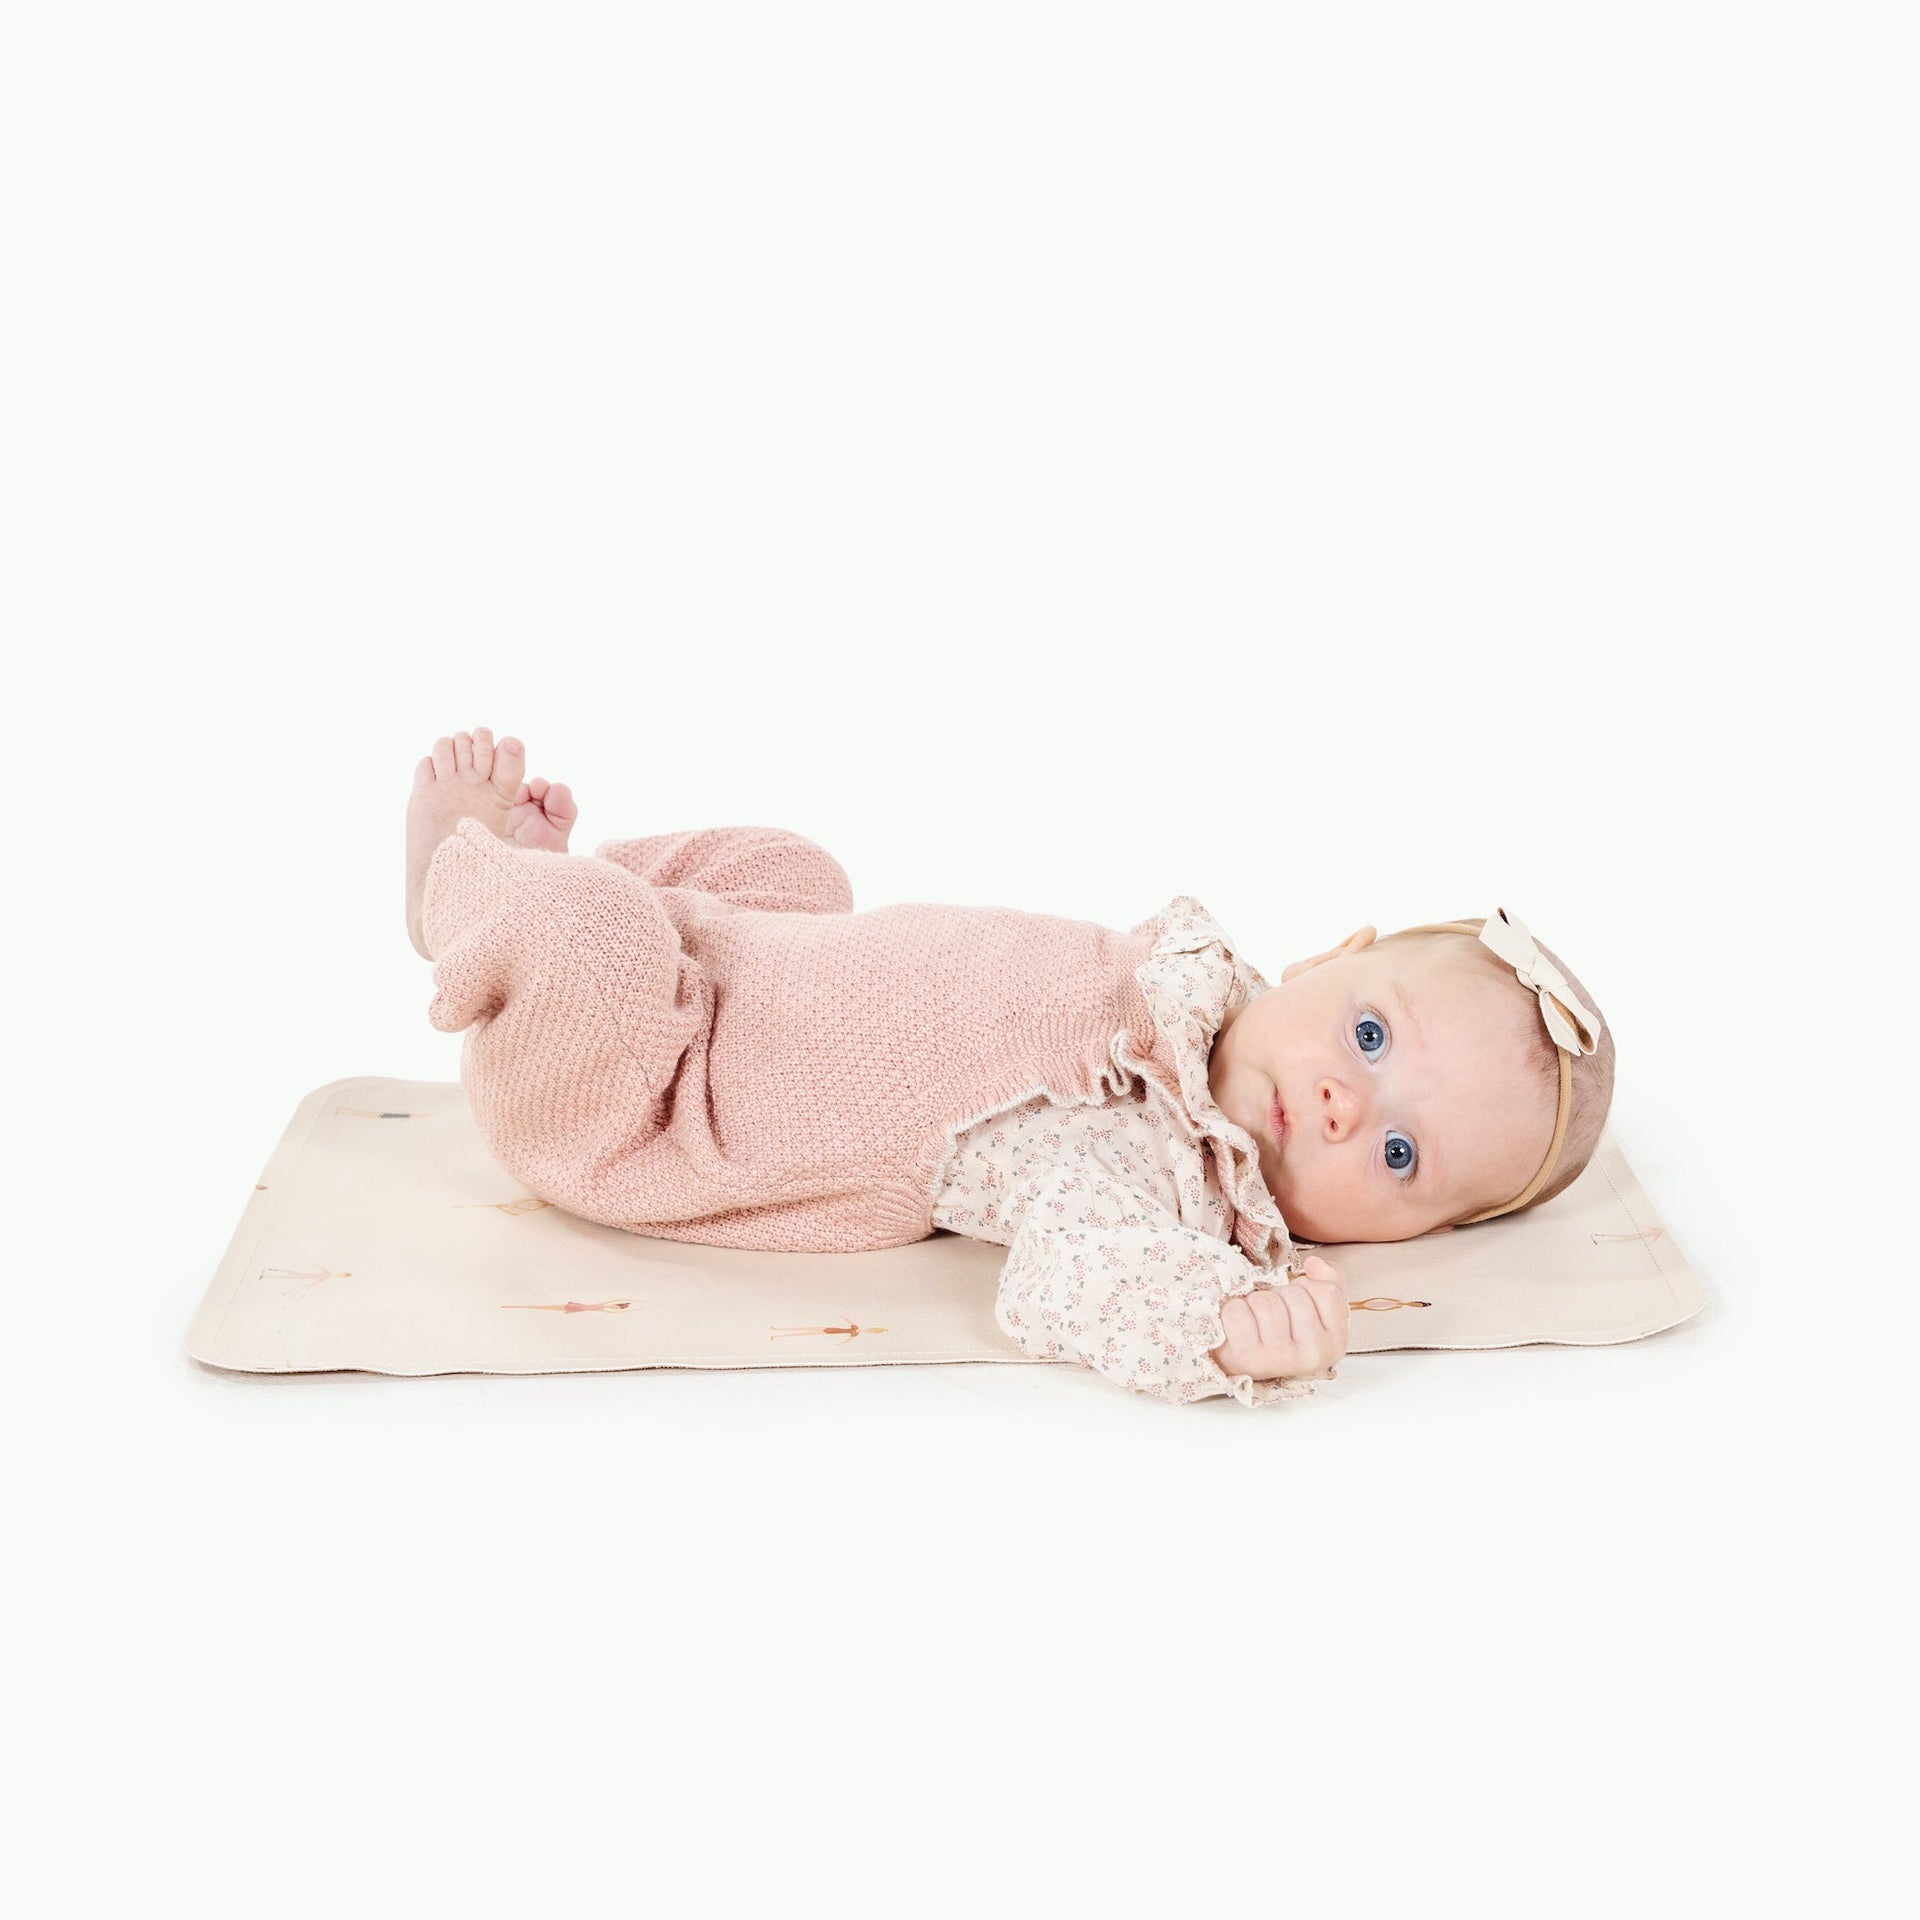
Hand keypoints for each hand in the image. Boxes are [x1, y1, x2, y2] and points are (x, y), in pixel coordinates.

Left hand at [1209, 1256, 1348, 1380]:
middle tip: (1273, 1314)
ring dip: (1254, 1301)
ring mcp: (1279, 1358)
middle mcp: (1311, 1355)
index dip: (1307, 1286)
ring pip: (1266, 1302)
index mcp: (1334, 1343)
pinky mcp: (1247, 1356)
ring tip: (1255, 1319)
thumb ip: (1330, 1278)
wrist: (1244, 1355)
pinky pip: (1238, 1312)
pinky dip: (1233, 1311)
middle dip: (1279, 1294)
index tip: (1297, 1303)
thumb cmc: (1280, 1327)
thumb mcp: (1315, 1304)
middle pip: (1294, 1295)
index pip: (1327, 1292)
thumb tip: (1314, 1263)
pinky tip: (1238, 1326)